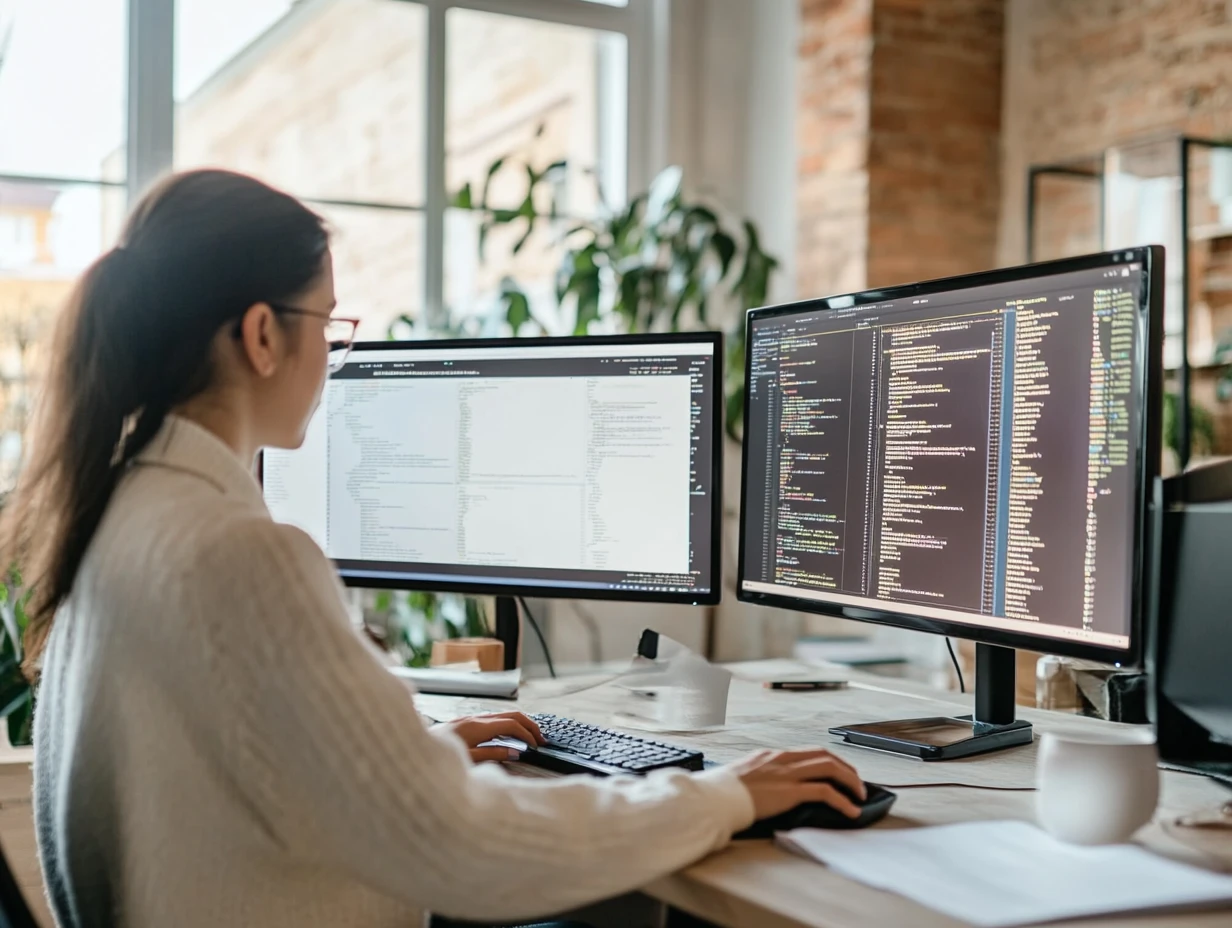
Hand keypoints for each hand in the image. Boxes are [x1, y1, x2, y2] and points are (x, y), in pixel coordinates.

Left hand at [441, 712, 547, 762]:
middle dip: (529, 725)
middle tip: (541, 738)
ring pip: (503, 715)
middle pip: (511, 714)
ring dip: (519, 724)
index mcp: (477, 727)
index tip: (537, 746)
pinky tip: (509, 737)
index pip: (511, 725)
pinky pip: (493, 720)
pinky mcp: (465, 723)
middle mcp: (475, 719)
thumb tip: (515, 752)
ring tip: (530, 737)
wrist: (410, 749)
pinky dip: (507, 725)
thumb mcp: (467, 761)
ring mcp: (470, 719)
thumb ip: (492, 755)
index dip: (527, 735)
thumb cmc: (434, 758)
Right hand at [727, 749, 866, 820]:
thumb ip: (761, 776)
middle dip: (846, 768)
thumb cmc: (723, 790)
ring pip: (830, 768)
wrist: (716, 797)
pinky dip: (842, 800)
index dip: (830, 761)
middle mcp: (783, 760)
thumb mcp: (744, 775)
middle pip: (825, 755)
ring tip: (860, 796)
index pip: (809, 752)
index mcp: (772, 755)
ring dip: (850, 782)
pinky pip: (825, 792)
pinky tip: (851, 811)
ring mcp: (787, 774)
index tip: (840, 771)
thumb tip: (769, 787)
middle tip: (857, 783)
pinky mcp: (790, 791)